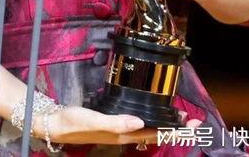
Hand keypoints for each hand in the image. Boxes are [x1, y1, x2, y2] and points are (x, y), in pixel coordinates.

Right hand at [32, 106, 200, 145]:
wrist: (55, 123)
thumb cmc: (73, 122)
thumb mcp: (94, 120)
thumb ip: (116, 122)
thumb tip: (140, 123)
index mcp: (123, 135)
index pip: (154, 133)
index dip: (174, 130)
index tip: (192, 124)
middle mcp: (124, 134)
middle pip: (155, 132)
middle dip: (175, 128)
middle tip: (193, 121)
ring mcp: (119, 130)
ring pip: (148, 128)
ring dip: (164, 124)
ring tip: (178, 118)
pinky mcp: (113, 124)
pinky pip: (137, 124)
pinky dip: (150, 119)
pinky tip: (150, 113)